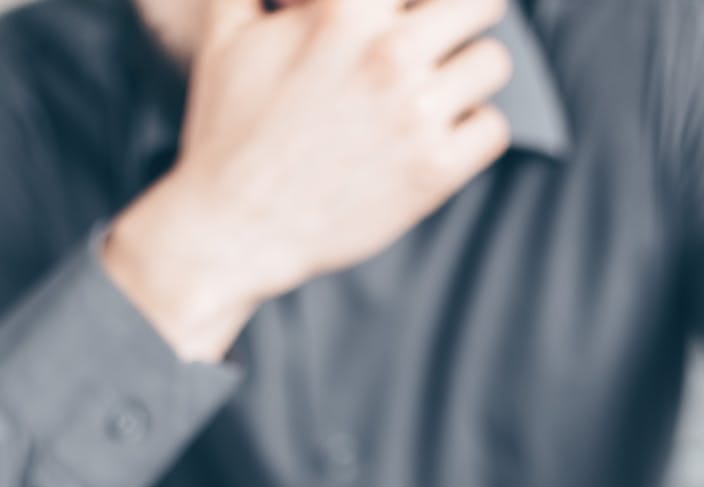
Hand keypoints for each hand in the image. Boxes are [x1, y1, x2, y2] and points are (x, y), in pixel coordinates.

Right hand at [183, 0, 511, 297]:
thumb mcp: (227, 37)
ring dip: (469, 78)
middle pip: (483, 2)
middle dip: (462, 20)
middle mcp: (388, 55)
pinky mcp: (432, 173)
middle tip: (442, 45)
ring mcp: (415, 116)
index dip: (417, 2)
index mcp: (345, 8)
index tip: (411, 18)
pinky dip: (472, 133)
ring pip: (493, 63)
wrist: (232, 230)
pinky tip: (436, 141)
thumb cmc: (227, 137)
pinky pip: (492, 129)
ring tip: (436, 97)